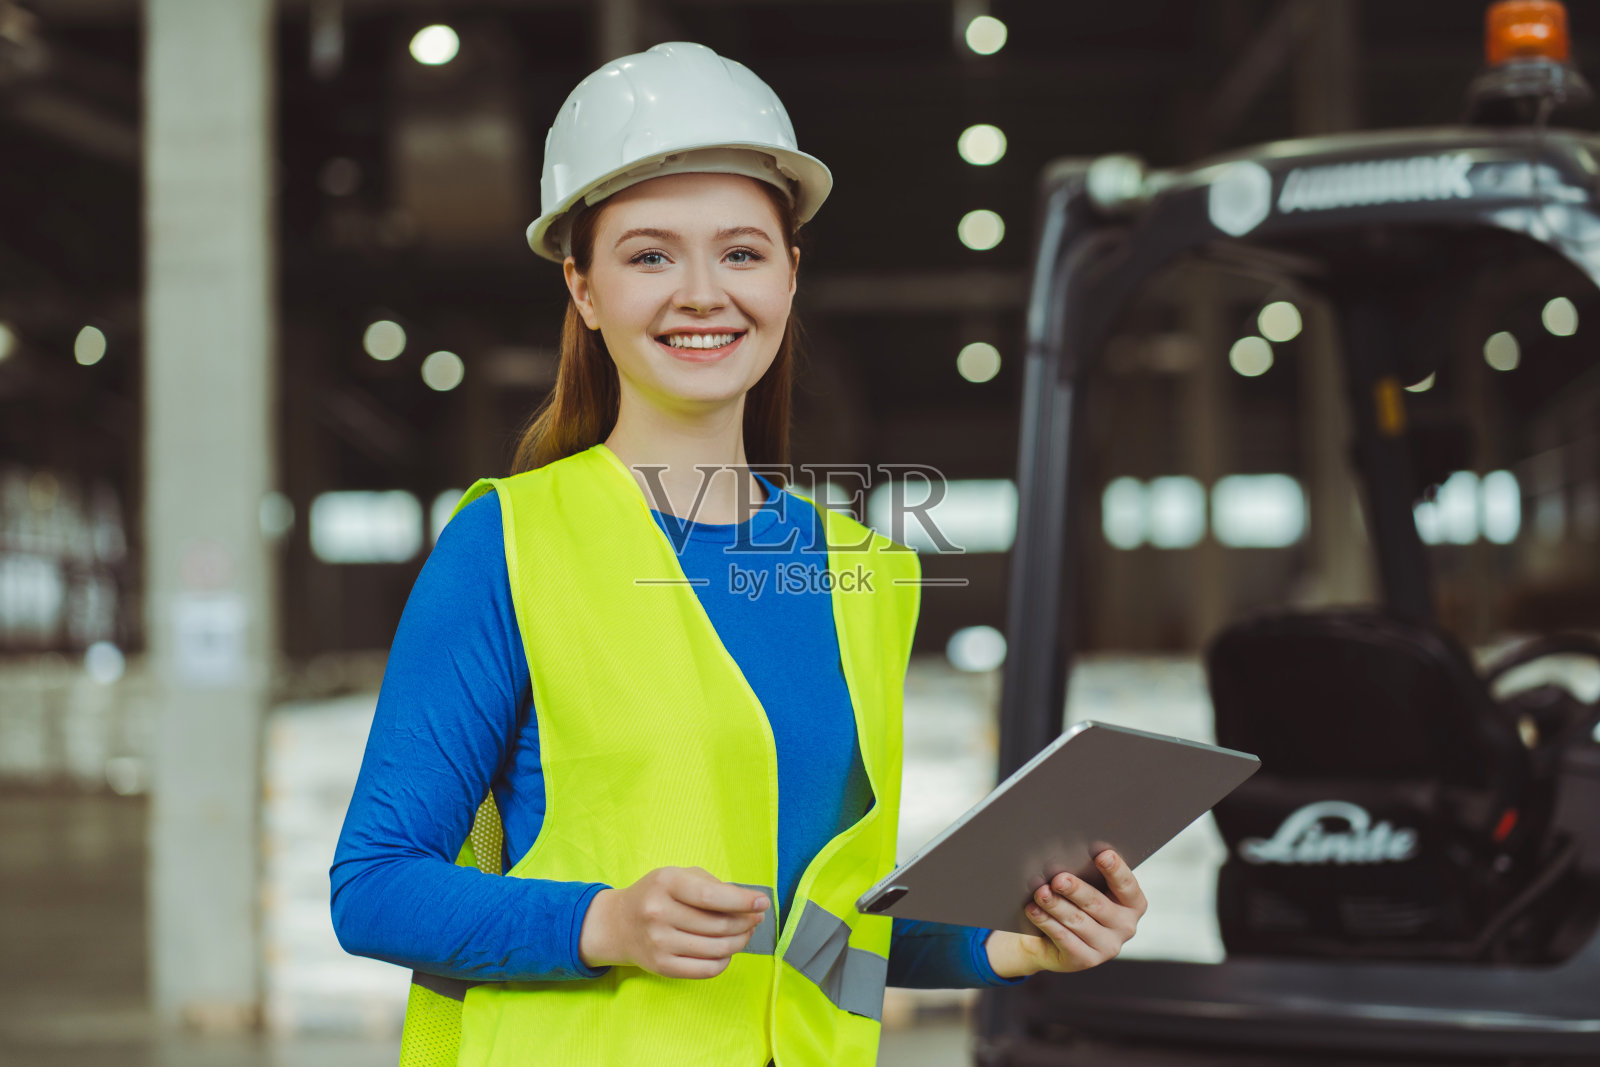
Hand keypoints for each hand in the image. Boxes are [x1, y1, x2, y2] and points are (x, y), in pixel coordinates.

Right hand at [578, 866, 769, 978]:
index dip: (742, 901)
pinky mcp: (662, 967)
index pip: (712, 896)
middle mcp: (659, 913)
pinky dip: (725, 960)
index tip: (763, 903)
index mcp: (666, 883)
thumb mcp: (677, 875)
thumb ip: (710, 884)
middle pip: (719, 925)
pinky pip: (707, 969)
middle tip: (756, 918)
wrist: (617, 924)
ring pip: (717, 948)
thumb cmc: (656, 895)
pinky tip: (727, 950)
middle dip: (746, 922)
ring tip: (745, 933)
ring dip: (740, 941)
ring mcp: (659, 943)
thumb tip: (747, 903)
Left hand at [985, 850, 1146, 978]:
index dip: (1115, 869)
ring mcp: (1107, 947)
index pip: (1127, 885)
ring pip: (1078, 921)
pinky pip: (1064, 939)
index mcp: (1133, 903)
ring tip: (1041, 893)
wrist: (1051, 938)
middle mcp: (1125, 927)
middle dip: (1076, 890)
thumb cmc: (1073, 900)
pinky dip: (1047, 922)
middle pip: (1098, 904)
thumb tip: (1067, 856)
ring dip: (1057, 905)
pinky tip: (1034, 910)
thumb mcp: (1085, 886)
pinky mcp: (1085, 960)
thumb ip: (1086, 873)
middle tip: (1059, 879)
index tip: (1102, 854)